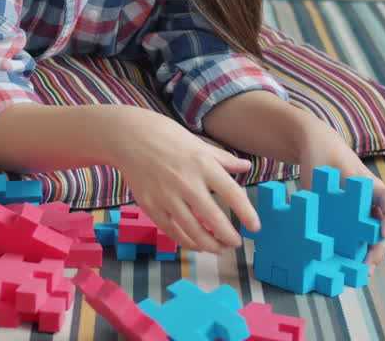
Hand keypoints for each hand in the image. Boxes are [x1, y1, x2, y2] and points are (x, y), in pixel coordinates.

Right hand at [111, 109, 259, 254]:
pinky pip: (172, 230)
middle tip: (235, 243)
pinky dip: (186, 242)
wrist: (128, 136)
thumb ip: (223, 159)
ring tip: (219, 249)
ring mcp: (166, 195)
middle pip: (213, 218)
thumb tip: (246, 166)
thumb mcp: (198, 143)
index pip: (232, 194)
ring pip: (192, 230)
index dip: (246, 213)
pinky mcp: (150, 205)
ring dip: (209, 244)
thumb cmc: (165, 136)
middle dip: (228, 236)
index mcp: (202, 164)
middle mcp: (186, 181)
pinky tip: (197, 245)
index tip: (255, 227)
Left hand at [298, 128, 384, 267]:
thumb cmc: (323, 156)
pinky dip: (361, 253)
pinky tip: (349, 268)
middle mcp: (373, 201)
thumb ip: (325, 183)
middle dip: (380, 247)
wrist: (317, 151)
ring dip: (374, 254)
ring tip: (360, 273)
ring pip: (380, 237)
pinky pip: (363, 239)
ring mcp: (365, 213)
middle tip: (368, 265)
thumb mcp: (325, 167)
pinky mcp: (352, 222)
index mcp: (370, 186)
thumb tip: (315, 210)